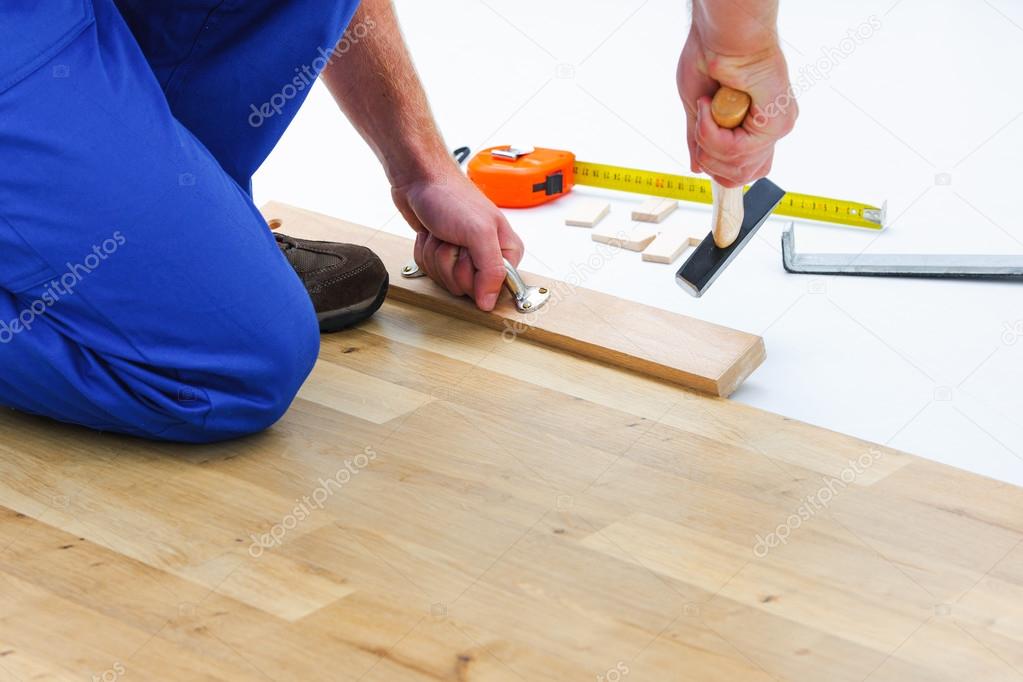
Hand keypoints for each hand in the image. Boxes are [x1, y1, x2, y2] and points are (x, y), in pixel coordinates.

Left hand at [392, 168, 524, 310]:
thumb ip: (491, 270)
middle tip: (453, 240)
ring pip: (445, 279)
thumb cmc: (451, 196)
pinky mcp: (443, 255)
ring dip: (436, 256)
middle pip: (465, 286)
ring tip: (442, 233)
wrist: (420, 179)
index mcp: (507, 251)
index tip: (468, 255)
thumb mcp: (479, 232)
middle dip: (450, 263)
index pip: (494, 288)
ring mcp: (463, 256)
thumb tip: (490, 302)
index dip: (474, 275)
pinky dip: (425, 253)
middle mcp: (487, 255)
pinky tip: (432, 235)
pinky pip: (430, 271)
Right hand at [678, 28, 796, 187]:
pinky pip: (739, 151)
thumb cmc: (711, 58)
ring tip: (705, 109)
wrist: (721, 34)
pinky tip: (710, 105)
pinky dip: (714, 133)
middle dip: (710, 158)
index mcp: (758, 125)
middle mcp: (772, 128)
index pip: (746, 169)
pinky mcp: (777, 122)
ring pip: (737, 165)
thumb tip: (696, 167)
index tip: (701, 147)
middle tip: (700, 125)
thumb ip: (701, 140)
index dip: (719, 168)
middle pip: (741, 175)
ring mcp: (777, 126)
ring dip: (709, 141)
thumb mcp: (699, 110)